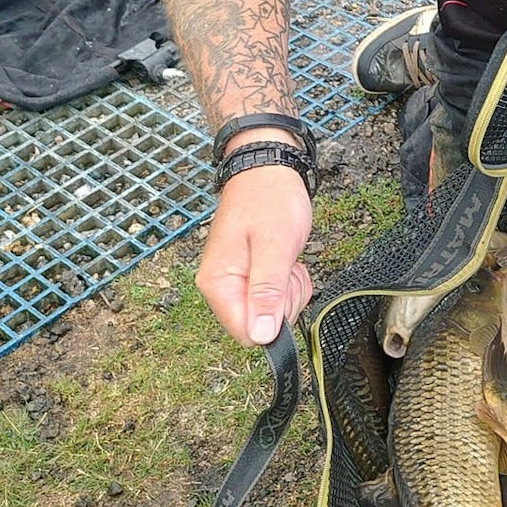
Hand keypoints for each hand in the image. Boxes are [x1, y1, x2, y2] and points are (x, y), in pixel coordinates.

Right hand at [195, 165, 313, 345]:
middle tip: (286, 266)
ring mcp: (234, 282)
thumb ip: (267, 292)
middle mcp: (220, 287)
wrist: (267, 170)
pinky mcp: (248, 276)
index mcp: (218, 283)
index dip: (273, 318)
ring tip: (285, 258)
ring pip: (271, 313)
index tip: (282, 286)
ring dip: (288, 290)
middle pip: (260, 325)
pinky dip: (288, 283)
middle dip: (284, 301)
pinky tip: (285, 260)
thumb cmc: (270, 200)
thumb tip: (260, 336)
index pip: (246, 333)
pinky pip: (274, 298)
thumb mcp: (275, 246)